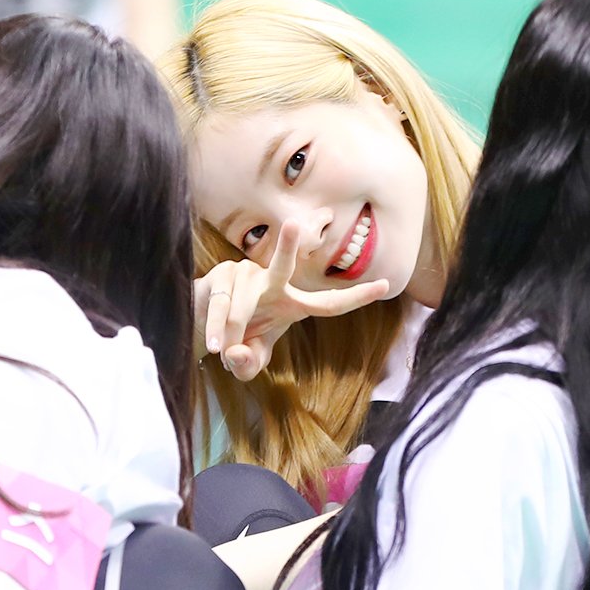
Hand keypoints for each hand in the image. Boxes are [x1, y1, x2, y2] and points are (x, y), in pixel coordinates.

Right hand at [196, 220, 389, 380]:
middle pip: (281, 266)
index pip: (328, 303)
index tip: (385, 285)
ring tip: (222, 349)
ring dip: (231, 332)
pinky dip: (217, 328)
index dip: (356, 296)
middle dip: (287, 247)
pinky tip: (214, 345)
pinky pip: (220, 306)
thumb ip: (248, 365)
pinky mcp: (220, 277)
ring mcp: (244, 276)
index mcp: (292, 305)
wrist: (203, 328)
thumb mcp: (247, 362)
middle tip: (294, 224)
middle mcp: (272, 284)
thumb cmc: (237, 342)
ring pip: (239, 306)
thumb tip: (237, 353)